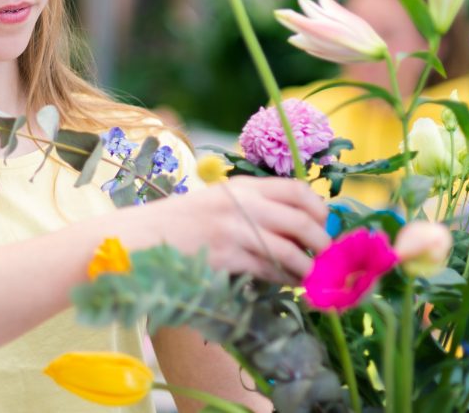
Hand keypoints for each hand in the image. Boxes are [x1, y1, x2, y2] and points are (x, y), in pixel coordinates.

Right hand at [140, 176, 330, 283]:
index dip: (318, 207)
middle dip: (320, 242)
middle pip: (300, 222)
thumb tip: (299, 223)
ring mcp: (235, 231)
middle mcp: (242, 204)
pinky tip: (286, 283)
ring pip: (289, 251)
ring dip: (305, 267)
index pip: (295, 189)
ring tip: (309, 274)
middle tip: (324, 254)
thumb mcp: (219, 201)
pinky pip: (267, 271)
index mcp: (242, 186)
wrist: (143, 237)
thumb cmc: (182, 221)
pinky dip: (283, 279)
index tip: (324, 222)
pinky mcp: (227, 258)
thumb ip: (254, 206)